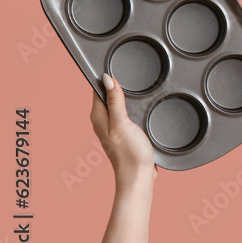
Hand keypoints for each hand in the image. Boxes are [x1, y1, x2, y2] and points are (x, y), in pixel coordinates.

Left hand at [90, 73, 155, 189]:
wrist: (139, 177)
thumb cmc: (130, 153)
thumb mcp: (122, 123)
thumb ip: (115, 102)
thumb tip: (108, 79)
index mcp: (99, 116)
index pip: (98, 89)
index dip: (106, 77)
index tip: (116, 65)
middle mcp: (104, 120)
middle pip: (108, 95)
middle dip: (118, 84)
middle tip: (131, 71)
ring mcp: (114, 127)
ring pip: (119, 103)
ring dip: (127, 95)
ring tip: (138, 84)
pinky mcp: (126, 132)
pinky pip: (127, 113)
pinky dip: (133, 106)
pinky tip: (143, 104)